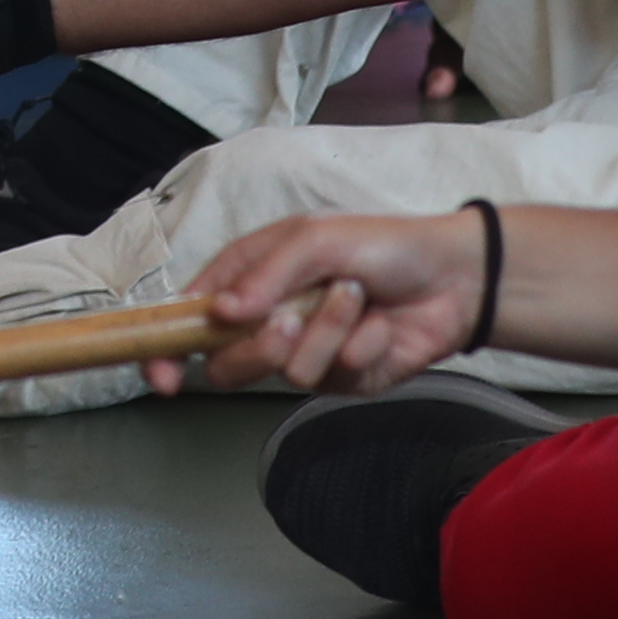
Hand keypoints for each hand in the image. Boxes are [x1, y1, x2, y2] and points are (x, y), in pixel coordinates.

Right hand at [172, 210, 495, 400]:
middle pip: (228, 360)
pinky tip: (378, 323)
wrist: (454, 279)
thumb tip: (221, 310)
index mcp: (248, 277)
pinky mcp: (343, 379)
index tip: (162, 374)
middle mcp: (269, 318)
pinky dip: (359, 345)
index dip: (168, 348)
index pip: (191, 316)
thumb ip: (264, 274)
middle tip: (287, 320)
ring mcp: (306, 352)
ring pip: (285, 371)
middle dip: (258, 344)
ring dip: (326, 331)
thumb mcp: (314, 238)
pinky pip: (333, 377)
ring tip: (355, 299)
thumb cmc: (381, 245)